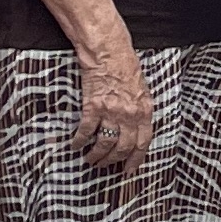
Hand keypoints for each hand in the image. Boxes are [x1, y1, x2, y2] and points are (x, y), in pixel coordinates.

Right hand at [75, 46, 152, 171]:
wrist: (108, 51)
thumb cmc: (125, 66)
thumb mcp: (142, 90)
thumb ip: (140, 111)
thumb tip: (135, 129)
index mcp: (145, 110)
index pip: (143, 142)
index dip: (136, 159)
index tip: (129, 170)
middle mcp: (130, 114)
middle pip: (123, 147)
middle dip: (113, 161)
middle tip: (104, 166)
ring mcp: (112, 111)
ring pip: (105, 144)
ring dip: (96, 155)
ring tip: (90, 160)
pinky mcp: (93, 107)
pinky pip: (86, 131)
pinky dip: (80, 141)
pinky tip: (76, 145)